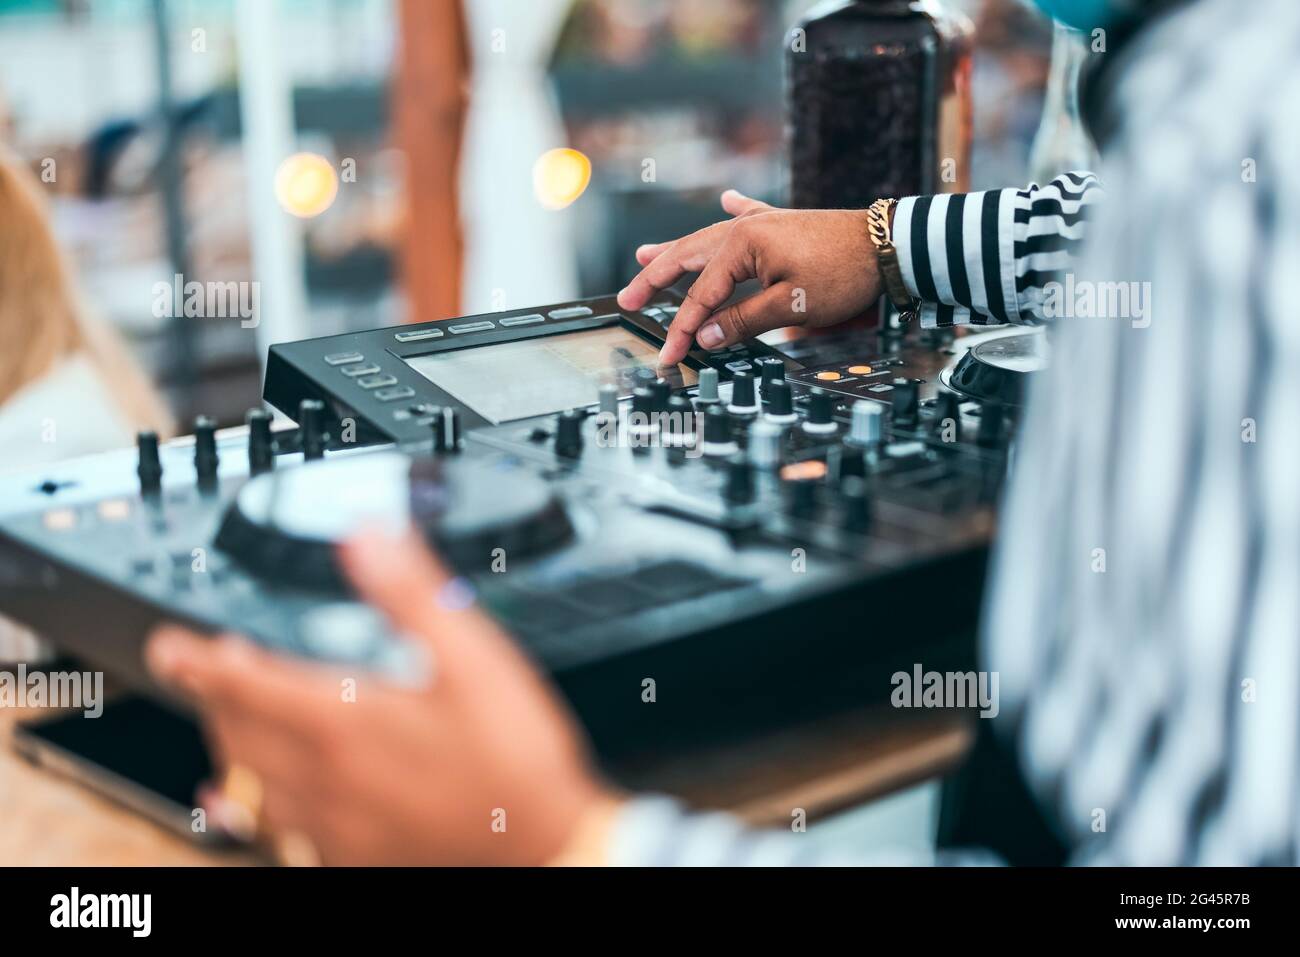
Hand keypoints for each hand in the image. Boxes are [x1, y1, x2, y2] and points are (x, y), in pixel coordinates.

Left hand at [145, 528, 618, 865]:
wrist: (543, 844)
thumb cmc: (513, 757)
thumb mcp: (476, 656)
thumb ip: (413, 593)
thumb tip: (367, 537)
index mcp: (347, 720)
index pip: (245, 682)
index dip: (199, 659)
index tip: (170, 646)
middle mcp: (326, 776)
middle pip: (237, 732)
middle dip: (214, 695)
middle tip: (209, 668)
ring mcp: (333, 824)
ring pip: (248, 783)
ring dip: (228, 745)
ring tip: (226, 721)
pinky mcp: (352, 854)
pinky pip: (275, 832)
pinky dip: (248, 807)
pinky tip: (245, 805)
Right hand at [617, 189, 881, 365]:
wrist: (888, 245)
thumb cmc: (843, 274)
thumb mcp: (792, 306)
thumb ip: (744, 321)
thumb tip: (706, 337)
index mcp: (742, 244)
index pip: (701, 295)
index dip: (682, 329)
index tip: (668, 356)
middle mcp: (745, 228)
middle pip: (689, 258)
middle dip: (655, 280)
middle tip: (627, 299)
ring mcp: (764, 224)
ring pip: (708, 239)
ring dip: (677, 250)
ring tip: (645, 255)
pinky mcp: (784, 225)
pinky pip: (748, 215)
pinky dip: (734, 209)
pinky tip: (725, 197)